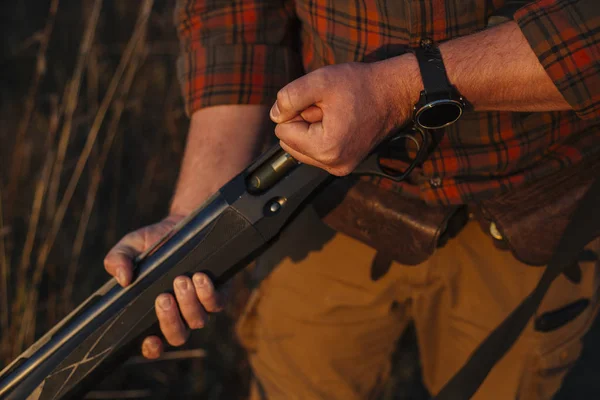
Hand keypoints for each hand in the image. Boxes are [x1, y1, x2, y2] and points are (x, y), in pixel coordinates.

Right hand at [103, 214, 222, 358]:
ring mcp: (200, 305)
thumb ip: (118, 259)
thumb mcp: (130, 246)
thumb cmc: (153, 241)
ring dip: (189, 304)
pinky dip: (208, 294)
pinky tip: (200, 278)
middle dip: (170, 320)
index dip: (152, 349)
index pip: (154, 343)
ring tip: (181, 279)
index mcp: (155, 311)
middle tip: (163, 297)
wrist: (183, 223)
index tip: (150, 340)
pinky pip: (217, 303)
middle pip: (178, 336)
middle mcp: (179, 313)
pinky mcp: (219, 292)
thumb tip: (122, 279)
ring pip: (198, 321)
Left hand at [270, 59, 416, 175]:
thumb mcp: (320, 81)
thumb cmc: (361, 85)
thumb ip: (289, 97)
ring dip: (312, 129)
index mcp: (325, 149)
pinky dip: (322, 136)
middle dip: (303, 123)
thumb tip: (275, 115)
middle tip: (328, 109)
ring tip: (335, 115)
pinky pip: (317, 151)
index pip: (282, 131)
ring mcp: (340, 168)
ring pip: (302, 148)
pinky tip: (341, 122)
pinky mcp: (345, 165)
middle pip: (290, 142)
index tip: (319, 103)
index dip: (295, 111)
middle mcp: (332, 165)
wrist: (395, 93)